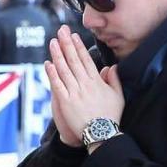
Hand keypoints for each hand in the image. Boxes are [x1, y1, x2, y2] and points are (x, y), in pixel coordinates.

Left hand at [44, 25, 124, 147]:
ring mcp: (75, 93)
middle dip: (67, 44)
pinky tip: (48, 64)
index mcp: (97, 82)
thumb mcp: (118, 96)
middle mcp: (85, 85)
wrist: (101, 134)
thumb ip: (114, 80)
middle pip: (74, 60)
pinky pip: (57, 85)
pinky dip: (52, 74)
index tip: (74, 36)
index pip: (86, 60)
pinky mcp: (66, 102)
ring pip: (64, 70)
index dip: (79, 47)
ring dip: (57, 55)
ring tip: (52, 43)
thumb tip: (111, 67)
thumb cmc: (110, 117)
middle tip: (61, 32)